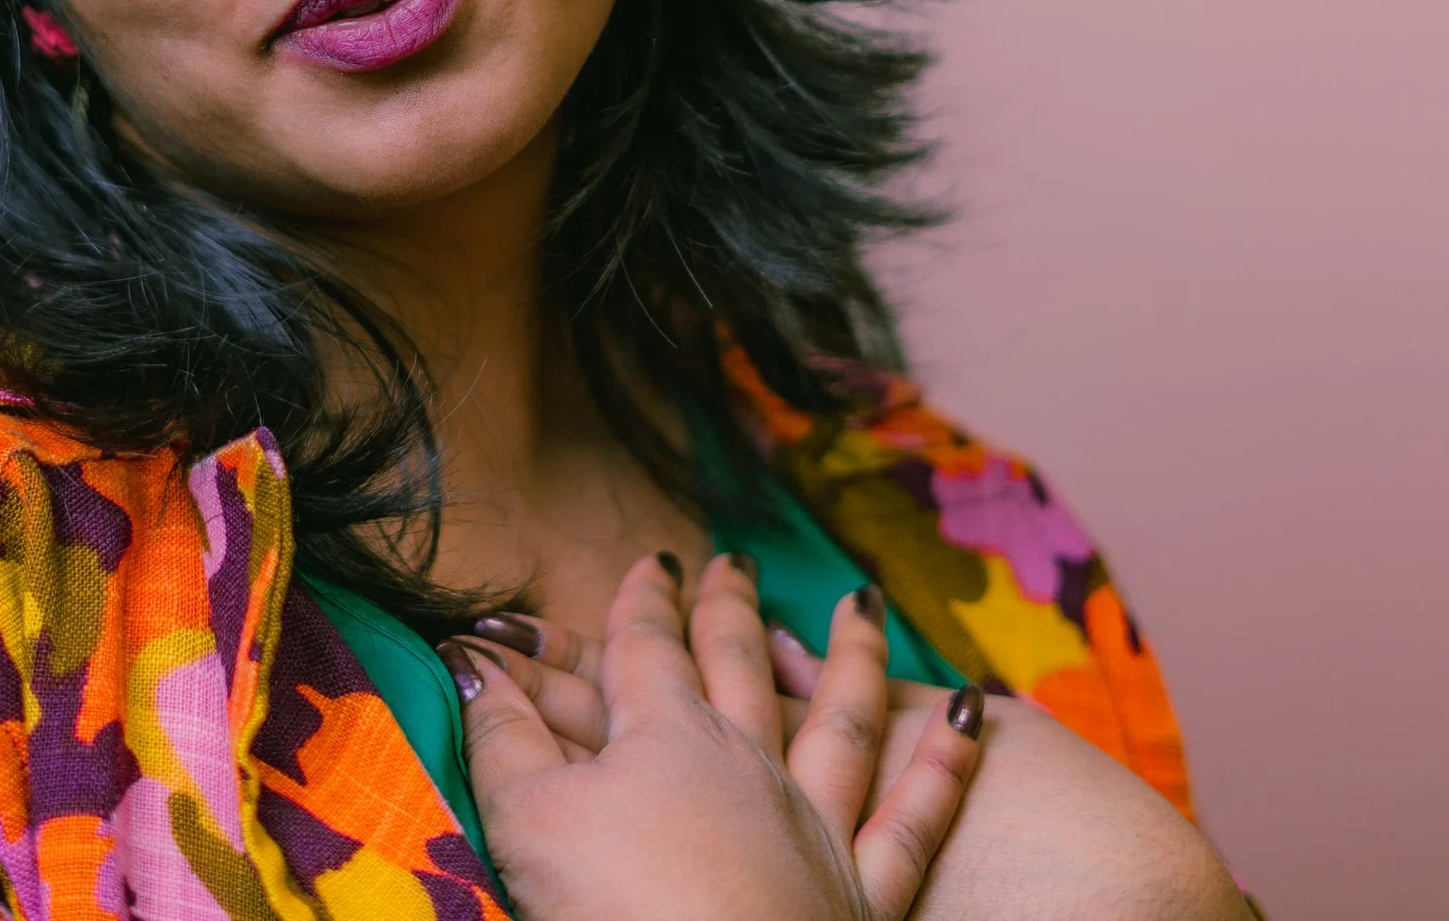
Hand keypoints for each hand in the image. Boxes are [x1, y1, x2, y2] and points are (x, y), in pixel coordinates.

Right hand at [443, 552, 985, 920]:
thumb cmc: (616, 914)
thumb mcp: (531, 824)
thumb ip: (504, 740)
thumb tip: (474, 665)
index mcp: (666, 740)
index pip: (647, 653)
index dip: (642, 605)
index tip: (650, 563)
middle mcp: (751, 761)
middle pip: (739, 666)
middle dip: (730, 612)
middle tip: (733, 561)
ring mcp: (820, 822)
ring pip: (842, 717)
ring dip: (850, 655)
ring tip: (861, 603)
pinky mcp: (869, 892)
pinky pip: (918, 814)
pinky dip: (947, 760)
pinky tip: (974, 710)